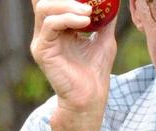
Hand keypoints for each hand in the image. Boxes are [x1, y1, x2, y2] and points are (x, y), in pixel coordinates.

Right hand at [30, 0, 117, 117]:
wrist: (90, 96)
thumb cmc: (96, 70)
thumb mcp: (104, 38)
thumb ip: (105, 18)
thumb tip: (114, 2)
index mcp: (59, 27)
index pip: (54, 1)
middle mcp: (47, 32)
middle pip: (46, 1)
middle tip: (89, 3)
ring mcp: (42, 40)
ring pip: (44, 8)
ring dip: (67, 5)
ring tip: (88, 11)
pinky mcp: (41, 50)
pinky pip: (50, 25)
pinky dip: (67, 19)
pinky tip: (85, 22)